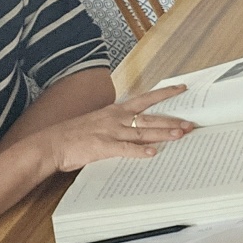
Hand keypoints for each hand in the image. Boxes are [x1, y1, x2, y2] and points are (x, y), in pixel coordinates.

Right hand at [29, 85, 195, 173]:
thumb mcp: (99, 122)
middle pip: (150, 117)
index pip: (146, 99)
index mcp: (115, 110)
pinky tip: (153, 153)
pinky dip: (140, 151)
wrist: (51, 144)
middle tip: (191, 123)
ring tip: (181, 135)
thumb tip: (135, 130)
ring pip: (143, 132)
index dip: (165, 93)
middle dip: (172, 120)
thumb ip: (118, 124)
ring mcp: (110, 132)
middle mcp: (116, 118)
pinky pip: (126, 149)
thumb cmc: (73, 135)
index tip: (182, 88)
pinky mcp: (103, 147)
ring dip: (163, 134)